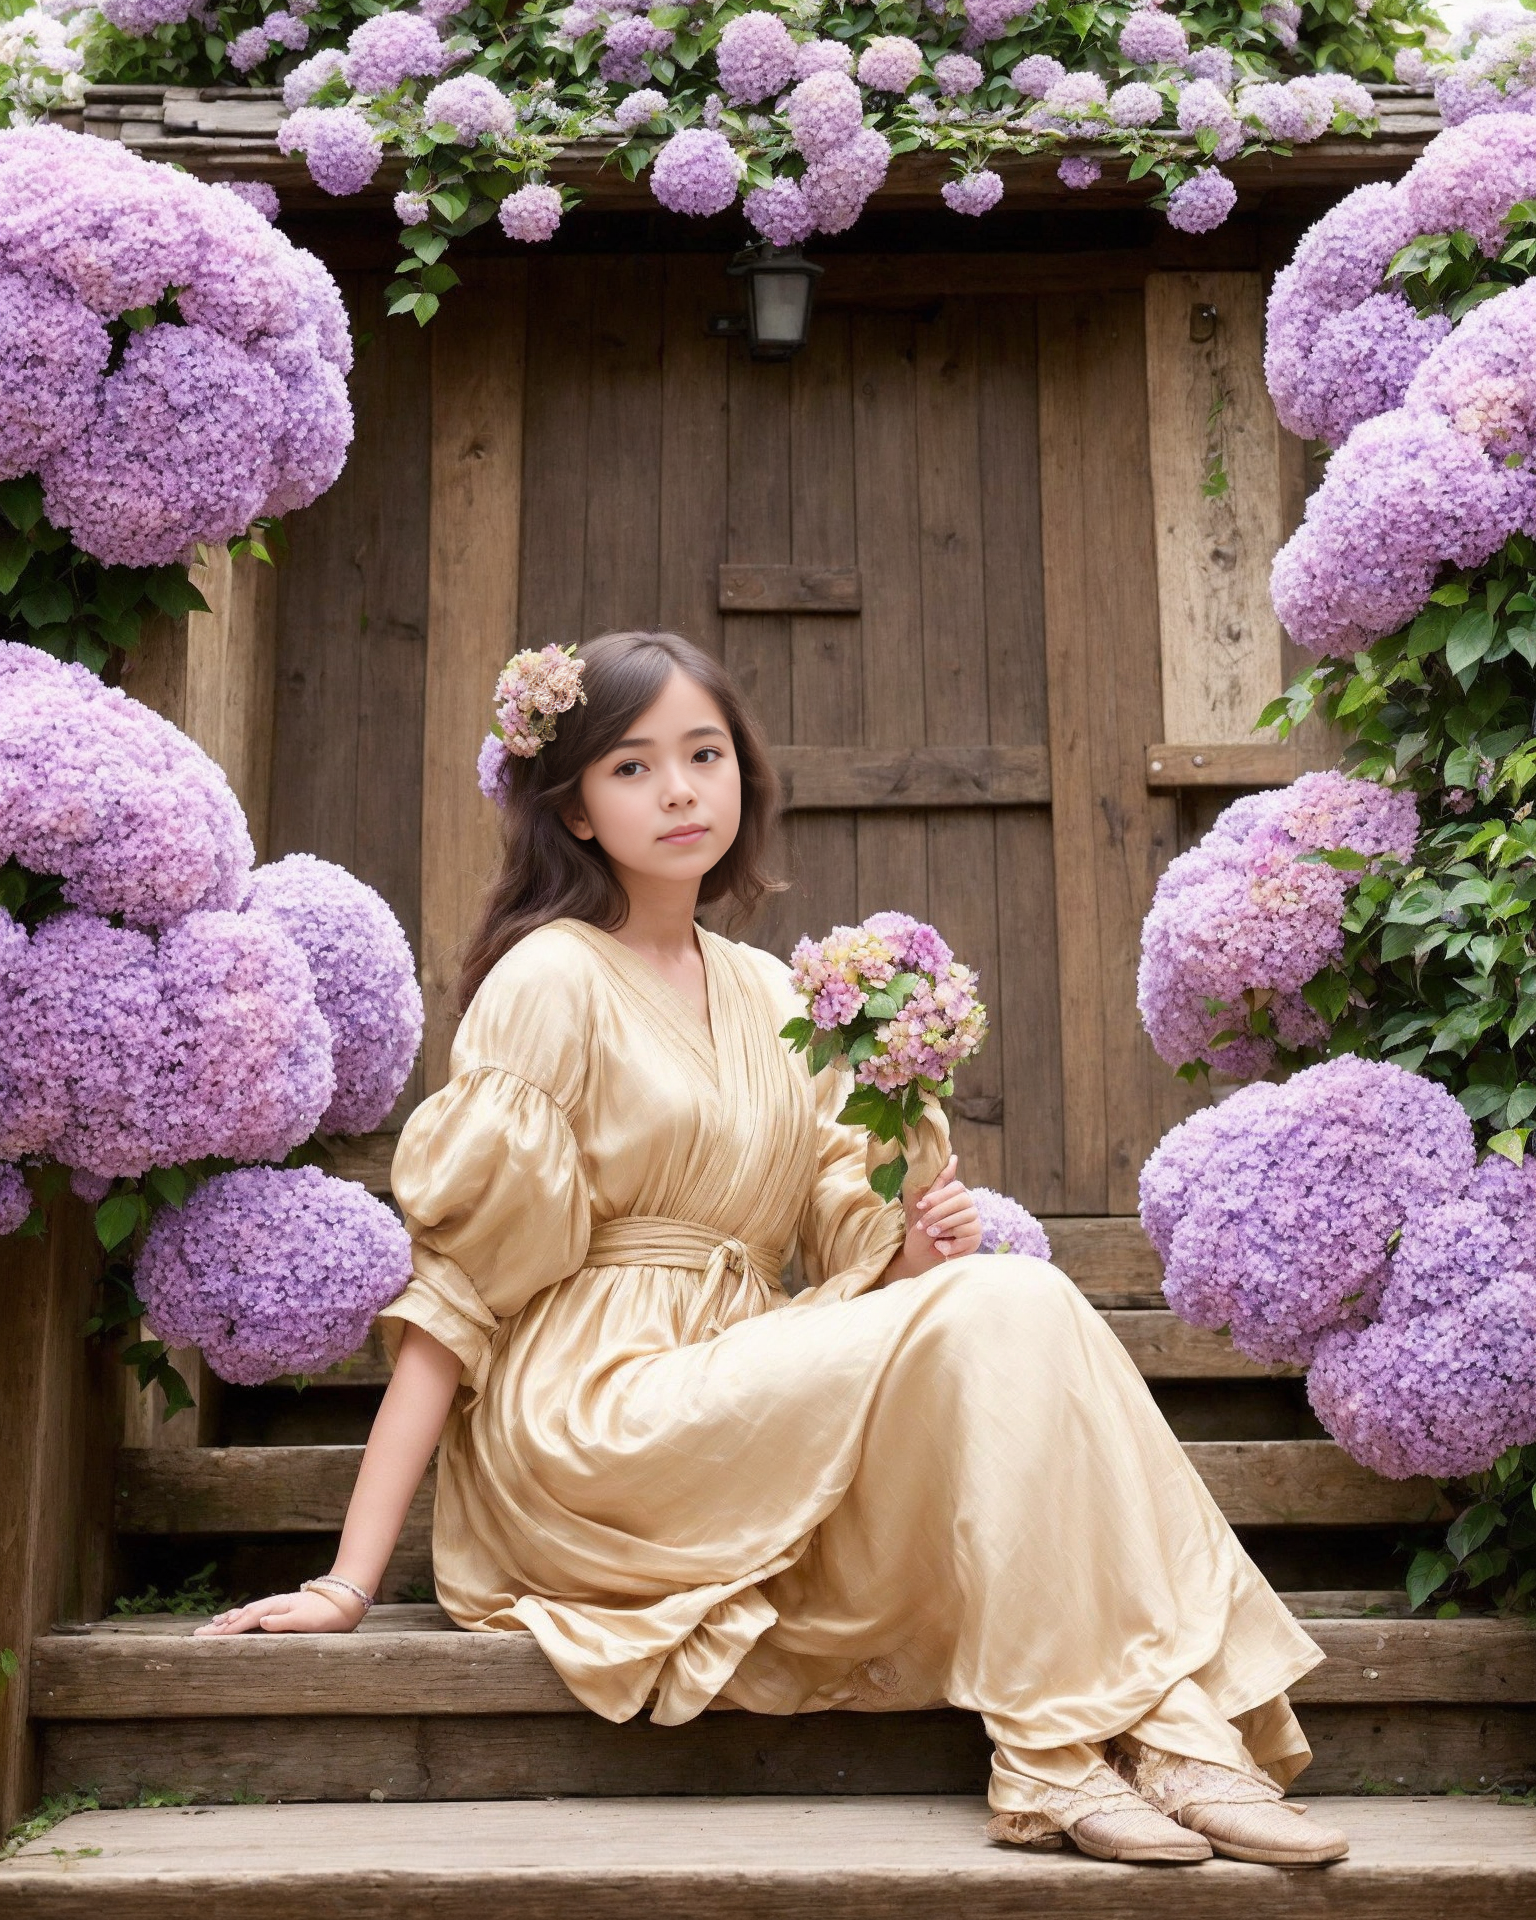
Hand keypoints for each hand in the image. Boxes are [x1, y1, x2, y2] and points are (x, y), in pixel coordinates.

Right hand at [193, 1584, 365, 1635]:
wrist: (345, 1600)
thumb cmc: (327, 1614)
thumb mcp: (307, 1620)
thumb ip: (283, 1621)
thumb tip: (261, 1621)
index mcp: (276, 1608)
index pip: (246, 1620)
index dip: (226, 1629)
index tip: (206, 1636)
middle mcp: (273, 1605)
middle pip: (240, 1615)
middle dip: (219, 1625)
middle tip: (197, 1633)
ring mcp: (277, 1606)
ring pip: (246, 1613)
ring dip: (228, 1620)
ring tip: (210, 1625)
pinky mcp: (282, 1609)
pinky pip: (254, 1613)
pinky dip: (241, 1617)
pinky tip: (237, 1619)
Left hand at [901, 1155, 981, 1270]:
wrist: (921, 1255)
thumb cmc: (923, 1227)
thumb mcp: (925, 1203)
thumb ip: (940, 1181)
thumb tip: (954, 1157)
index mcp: (958, 1196)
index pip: (956, 1187)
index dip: (938, 1196)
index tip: (921, 1205)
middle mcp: (970, 1207)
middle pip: (962, 1201)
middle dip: (939, 1214)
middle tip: (924, 1226)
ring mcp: (975, 1223)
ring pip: (963, 1220)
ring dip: (943, 1230)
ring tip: (933, 1237)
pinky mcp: (976, 1239)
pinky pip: (967, 1238)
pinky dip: (950, 1246)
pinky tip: (941, 1249)